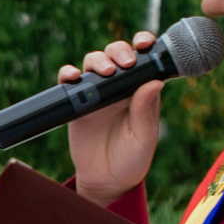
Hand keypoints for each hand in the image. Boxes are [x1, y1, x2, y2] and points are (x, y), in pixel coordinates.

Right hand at [61, 32, 163, 207]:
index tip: (145, 43)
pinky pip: (69, 82)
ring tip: (104, 72)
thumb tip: (155, 82)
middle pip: (116, 54)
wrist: (106, 180)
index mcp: (141, 90)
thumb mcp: (144, 137)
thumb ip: (146, 111)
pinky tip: (72, 77)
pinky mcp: (76, 103)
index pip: (144, 59)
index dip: (144, 44)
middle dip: (119, 50)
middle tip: (124, 63)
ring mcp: (96, 93)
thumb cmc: (132, 159)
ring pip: (93, 62)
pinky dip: (67, 74)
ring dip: (98, 60)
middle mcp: (119, 87)